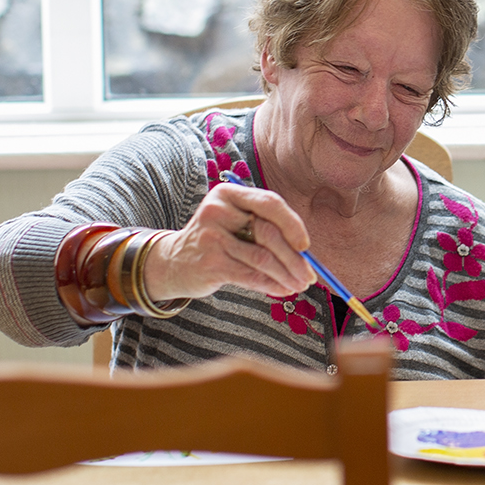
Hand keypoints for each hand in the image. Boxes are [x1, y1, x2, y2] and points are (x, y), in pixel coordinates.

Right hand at [141, 182, 314, 301]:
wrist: (174, 262)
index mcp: (228, 193)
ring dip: (287, 275)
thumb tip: (305, 252)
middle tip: (310, 275)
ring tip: (299, 285)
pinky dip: (271, 285)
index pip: (270, 203)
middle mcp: (217, 211)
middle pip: (268, 233)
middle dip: (294, 257)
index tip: (306, 246)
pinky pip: (251, 276)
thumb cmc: (217, 241)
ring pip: (262, 258)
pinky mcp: (210, 263)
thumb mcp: (235, 223)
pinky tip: (282, 290)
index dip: (293, 224)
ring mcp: (211, 237)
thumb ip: (265, 228)